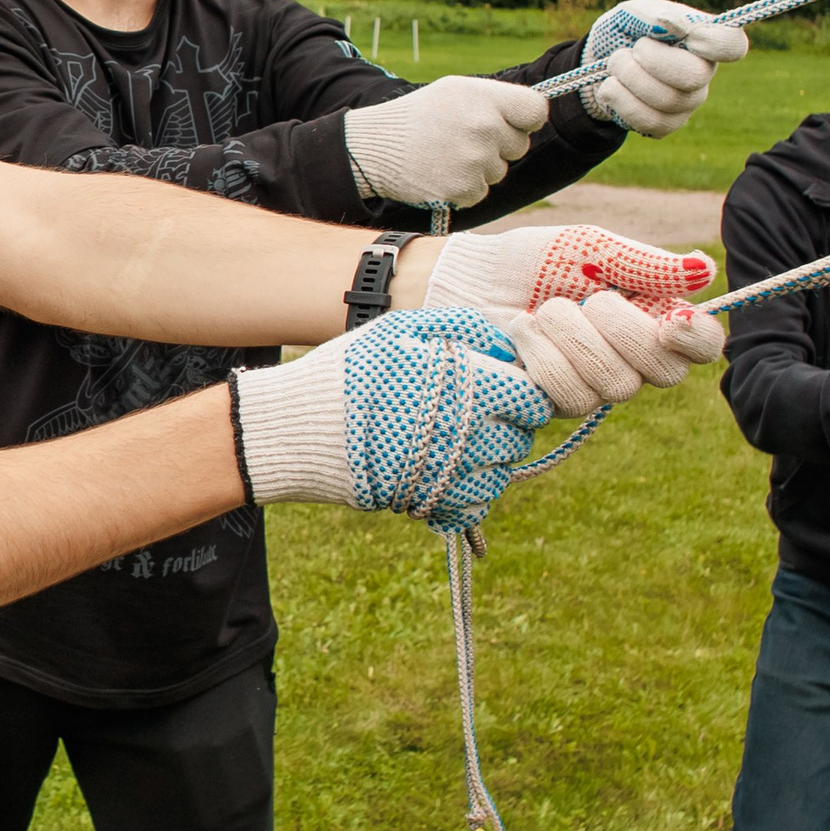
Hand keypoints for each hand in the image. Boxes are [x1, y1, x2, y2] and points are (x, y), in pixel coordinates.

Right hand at [232, 307, 551, 533]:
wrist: (297, 429)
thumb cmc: (349, 372)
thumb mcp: (399, 330)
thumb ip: (460, 327)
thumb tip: (511, 336)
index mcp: (466, 388)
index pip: (533, 397)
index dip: (523, 389)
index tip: (503, 383)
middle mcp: (467, 435)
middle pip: (521, 436)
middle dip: (506, 421)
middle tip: (472, 407)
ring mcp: (449, 475)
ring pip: (502, 472)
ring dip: (490, 455)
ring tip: (453, 436)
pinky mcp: (430, 503)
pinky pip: (477, 502)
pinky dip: (470, 487)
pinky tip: (444, 466)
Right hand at [345, 77, 547, 208]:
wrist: (375, 146)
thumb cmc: (419, 116)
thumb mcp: (456, 91)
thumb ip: (495, 101)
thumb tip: (535, 113)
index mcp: (486, 98)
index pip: (536, 111)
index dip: (526, 120)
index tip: (512, 123)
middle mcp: (485, 127)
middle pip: (519, 145)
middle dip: (498, 145)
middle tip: (462, 139)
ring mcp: (476, 159)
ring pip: (499, 170)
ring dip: (479, 167)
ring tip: (446, 154)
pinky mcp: (465, 188)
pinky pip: (480, 191)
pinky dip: (464, 186)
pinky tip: (440, 172)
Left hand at [422, 224, 724, 414]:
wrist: (472, 281)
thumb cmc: (536, 260)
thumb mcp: (592, 249)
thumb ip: (645, 264)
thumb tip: (705, 269)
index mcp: (653, 317)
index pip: (704, 345)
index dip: (699, 340)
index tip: (675, 319)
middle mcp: (632, 360)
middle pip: (664, 372)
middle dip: (625, 332)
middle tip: (592, 300)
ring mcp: (595, 387)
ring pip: (615, 386)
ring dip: (574, 339)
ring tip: (544, 312)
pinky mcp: (556, 404)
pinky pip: (572, 396)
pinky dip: (545, 357)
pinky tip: (524, 335)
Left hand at [580, 0, 748, 137]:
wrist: (599, 65)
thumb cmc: (624, 33)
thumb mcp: (630, 14)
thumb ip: (651, 14)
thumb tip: (673, 24)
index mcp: (702, 38)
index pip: (732, 44)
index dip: (716, 42)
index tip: (688, 36)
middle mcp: (703, 72)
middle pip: (694, 75)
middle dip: (651, 61)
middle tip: (629, 50)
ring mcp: (688, 102)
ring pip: (667, 100)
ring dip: (629, 79)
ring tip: (614, 64)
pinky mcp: (667, 124)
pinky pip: (650, 121)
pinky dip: (621, 101)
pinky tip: (611, 87)